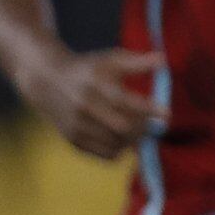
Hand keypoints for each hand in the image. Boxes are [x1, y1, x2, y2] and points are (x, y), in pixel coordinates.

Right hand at [24, 48, 164, 159]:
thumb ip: (137, 62)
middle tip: (150, 124)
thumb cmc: (88, 69)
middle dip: (142, 128)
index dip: (148, 109)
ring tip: (137, 130)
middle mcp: (83, 105)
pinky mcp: (73, 139)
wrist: (48, 80)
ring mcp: (76, 124)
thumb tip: (163, 60)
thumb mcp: (110, 59)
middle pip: (122, 127)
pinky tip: (122, 139)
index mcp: (94, 83)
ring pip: (115, 143)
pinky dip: (119, 150)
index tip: (167, 114)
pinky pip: (104, 154)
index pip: (125, 100)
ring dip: (132, 140)